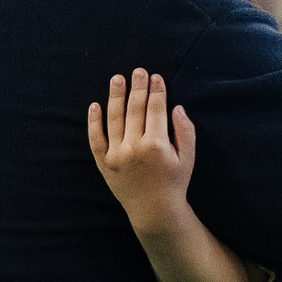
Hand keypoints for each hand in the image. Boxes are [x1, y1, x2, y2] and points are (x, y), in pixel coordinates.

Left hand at [86, 69, 197, 230]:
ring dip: (115, 96)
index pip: (156, 109)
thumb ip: (185, 131)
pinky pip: (95, 139)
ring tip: (117, 79)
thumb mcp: (188, 158)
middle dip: (138, 87)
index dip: (156, 91)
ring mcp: (116, 155)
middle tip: (138, 71)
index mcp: (157, 144)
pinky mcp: (104, 163)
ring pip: (114, 118)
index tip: (156, 77)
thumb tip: (176, 107)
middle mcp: (134, 147)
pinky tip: (95, 105)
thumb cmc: (174, 183)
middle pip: (135, 109)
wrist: (154, 211)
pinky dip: (93, 122)